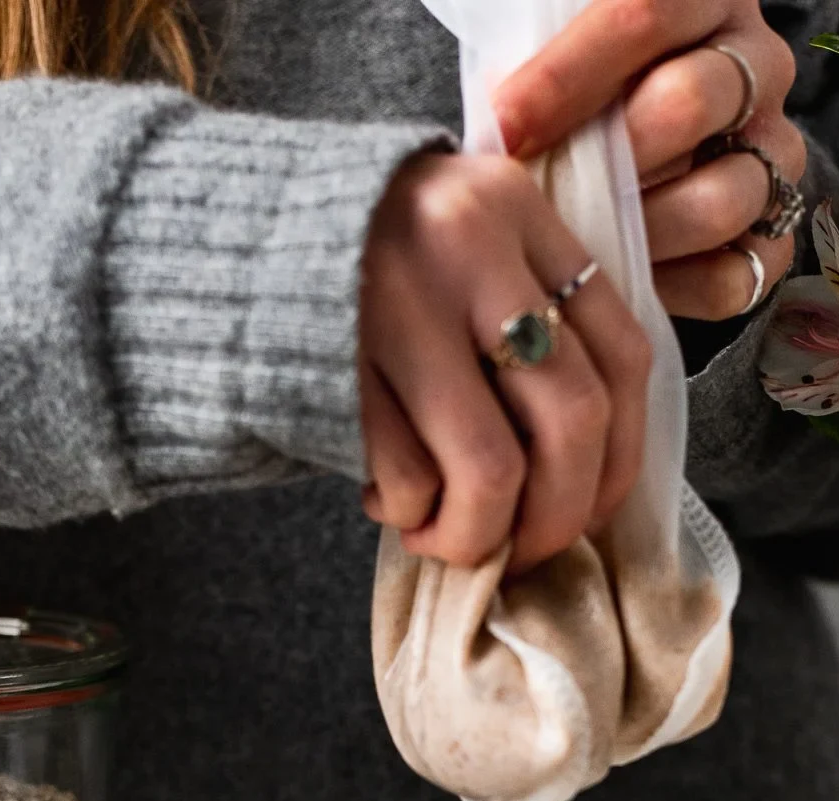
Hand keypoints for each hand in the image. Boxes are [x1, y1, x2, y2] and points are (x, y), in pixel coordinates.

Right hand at [358, 152, 650, 572]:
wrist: (216, 243)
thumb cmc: (359, 273)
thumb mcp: (458, 254)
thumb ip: (527, 322)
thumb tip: (587, 481)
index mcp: (515, 210)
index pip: (621, 355)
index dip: (621, 460)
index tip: (593, 511)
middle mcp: (467, 242)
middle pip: (572, 420)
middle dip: (557, 519)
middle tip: (521, 552)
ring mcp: (398, 299)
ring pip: (492, 470)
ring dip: (476, 537)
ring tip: (443, 539)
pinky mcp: (334, 361)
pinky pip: (409, 480)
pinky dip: (408, 513)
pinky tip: (387, 502)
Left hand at [492, 0, 805, 320]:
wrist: (653, 152)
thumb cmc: (590, 90)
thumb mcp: (568, 49)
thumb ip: (543, 55)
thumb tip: (499, 123)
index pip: (646, 11)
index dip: (567, 72)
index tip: (503, 124)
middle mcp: (759, 69)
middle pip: (693, 100)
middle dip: (605, 152)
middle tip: (544, 187)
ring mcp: (776, 156)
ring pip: (720, 197)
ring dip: (637, 228)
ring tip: (579, 239)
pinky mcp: (775, 239)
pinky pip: (733, 277)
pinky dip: (671, 289)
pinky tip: (619, 279)